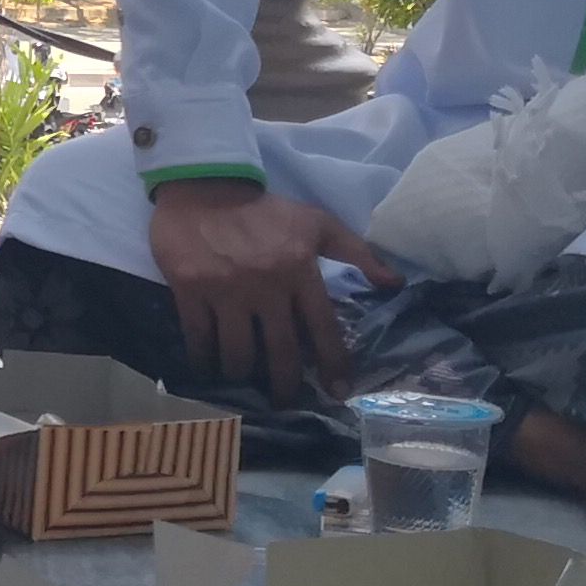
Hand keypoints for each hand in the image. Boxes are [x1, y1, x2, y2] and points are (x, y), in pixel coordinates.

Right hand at [144, 178, 398, 404]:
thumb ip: (357, 252)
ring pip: (237, 352)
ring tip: (241, 378)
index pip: (322, 328)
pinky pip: (199, 337)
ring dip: (240, 373)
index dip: (332, 364)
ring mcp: (226, 290)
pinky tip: (206, 365)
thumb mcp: (315, 223)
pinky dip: (203, 358)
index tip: (337, 391)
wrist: (203, 185)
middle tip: (283, 400)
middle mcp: (266, 286)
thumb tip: (395, 283)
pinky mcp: (190, 290)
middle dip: (284, 384)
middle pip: (280, 351)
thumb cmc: (263, 210)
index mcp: (300, 271)